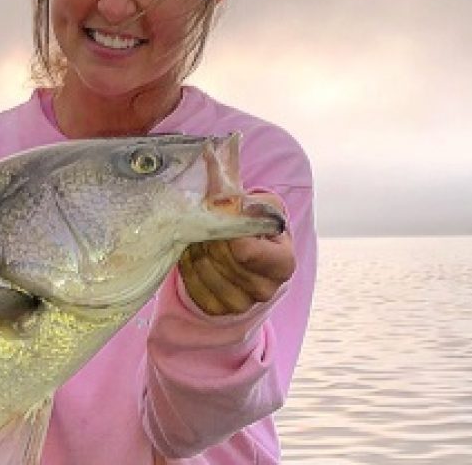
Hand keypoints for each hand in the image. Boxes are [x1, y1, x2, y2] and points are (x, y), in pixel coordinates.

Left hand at [179, 191, 293, 315]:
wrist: (252, 252)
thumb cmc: (259, 225)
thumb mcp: (262, 205)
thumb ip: (245, 194)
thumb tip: (212, 161)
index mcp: (283, 263)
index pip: (246, 252)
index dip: (229, 233)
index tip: (226, 219)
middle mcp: (266, 289)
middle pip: (222, 260)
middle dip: (212, 236)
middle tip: (211, 224)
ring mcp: (242, 304)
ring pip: (205, 272)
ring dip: (197, 248)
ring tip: (203, 236)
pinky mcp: (219, 310)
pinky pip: (193, 287)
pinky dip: (188, 266)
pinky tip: (195, 252)